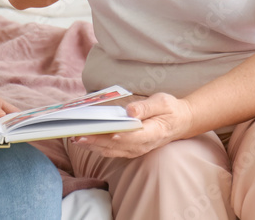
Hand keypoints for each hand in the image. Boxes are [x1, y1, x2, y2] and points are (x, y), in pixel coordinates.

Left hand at [71, 93, 192, 158]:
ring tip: (75, 138)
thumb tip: (130, 111)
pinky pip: (111, 151)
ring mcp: (136, 150)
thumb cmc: (169, 110)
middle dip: (97, 141)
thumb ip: (146, 107)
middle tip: (78, 135)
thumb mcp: (162, 102)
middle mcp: (143, 145)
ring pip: (111, 151)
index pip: (135, 137)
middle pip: (117, 146)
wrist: (179, 123)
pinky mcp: (129, 150)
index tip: (108, 133)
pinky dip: (97, 147)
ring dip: (93, 146)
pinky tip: (84, 140)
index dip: (121, 136)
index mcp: (154, 132)